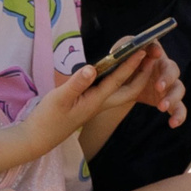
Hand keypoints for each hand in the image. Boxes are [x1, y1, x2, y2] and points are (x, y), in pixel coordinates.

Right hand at [20, 50, 160, 155]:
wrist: (39, 139)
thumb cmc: (47, 119)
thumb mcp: (59, 99)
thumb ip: (76, 84)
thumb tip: (92, 68)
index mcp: (96, 101)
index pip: (118, 80)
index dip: (131, 65)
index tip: (143, 51)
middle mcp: (101, 104)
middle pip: (130, 90)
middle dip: (142, 74)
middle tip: (151, 56)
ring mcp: (97, 105)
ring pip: (122, 92)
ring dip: (133, 77)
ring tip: (140, 60)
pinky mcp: (90, 105)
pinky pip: (112, 92)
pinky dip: (120, 80)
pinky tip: (117, 71)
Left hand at [129, 43, 187, 130]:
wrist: (125, 87)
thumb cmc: (124, 67)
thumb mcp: (120, 56)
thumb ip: (121, 50)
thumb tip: (126, 51)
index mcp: (152, 56)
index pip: (156, 50)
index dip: (156, 51)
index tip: (155, 54)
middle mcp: (165, 68)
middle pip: (172, 69)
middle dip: (166, 78)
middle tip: (158, 87)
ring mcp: (169, 86)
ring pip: (179, 89)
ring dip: (172, 97)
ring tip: (161, 107)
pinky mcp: (169, 101)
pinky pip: (179, 108)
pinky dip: (179, 115)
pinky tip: (173, 124)